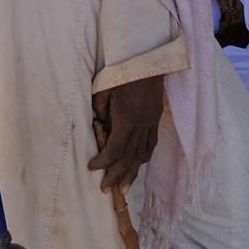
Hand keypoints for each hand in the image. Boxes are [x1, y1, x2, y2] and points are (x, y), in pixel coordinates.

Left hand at [88, 75, 163, 193]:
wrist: (149, 58)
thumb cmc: (123, 69)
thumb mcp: (105, 85)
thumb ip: (99, 106)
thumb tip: (97, 124)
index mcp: (127, 117)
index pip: (115, 148)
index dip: (104, 161)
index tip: (92, 167)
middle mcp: (141, 123)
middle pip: (128, 156)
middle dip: (116, 175)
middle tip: (105, 190)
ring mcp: (151, 121)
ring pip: (142, 154)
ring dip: (131, 172)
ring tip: (123, 189)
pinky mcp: (156, 118)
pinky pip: (151, 143)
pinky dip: (143, 157)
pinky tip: (137, 166)